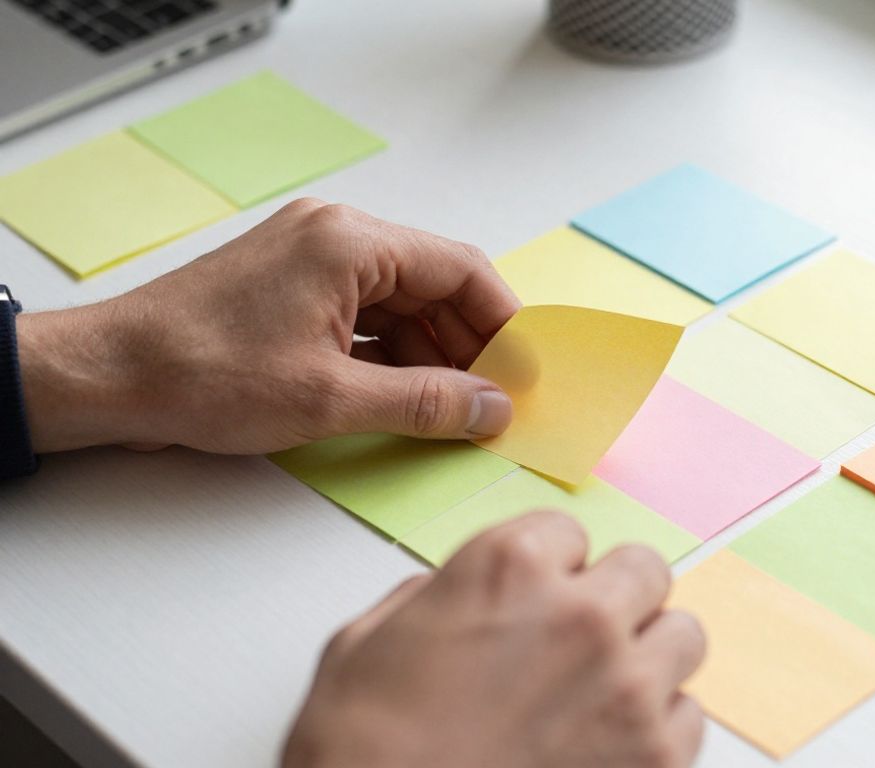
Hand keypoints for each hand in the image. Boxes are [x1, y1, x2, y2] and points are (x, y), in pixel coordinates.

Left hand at [17, 199, 519, 453]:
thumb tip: (490, 409)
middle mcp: (335, 237)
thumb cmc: (203, 374)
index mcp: (351, 242)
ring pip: (400, 303)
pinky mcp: (290, 288)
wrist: (107, 376)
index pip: (461, 269)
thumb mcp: (330, 399)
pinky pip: (364, 314)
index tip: (525, 370)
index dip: (504, 322)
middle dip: (469, 343)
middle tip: (494, 399)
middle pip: (433, 284)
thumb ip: (425, 401)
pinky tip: (406, 395)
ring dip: (431, 353)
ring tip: (454, 408)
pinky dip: (391, 353)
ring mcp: (310, 260)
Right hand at [282, 510, 706, 767]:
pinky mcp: (654, 757)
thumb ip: (433, 599)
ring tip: (603, 694)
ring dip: (648, 658)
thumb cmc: (360, 755)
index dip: (551, 569)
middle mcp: (582, 613)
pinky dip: (658, 729)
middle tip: (582, 640)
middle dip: (616, 599)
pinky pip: (690, 717)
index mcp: (509, 566)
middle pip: (645, 570)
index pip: (571, 531)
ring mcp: (627, 686)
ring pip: (683, 637)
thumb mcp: (363, 645)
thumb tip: (453, 596)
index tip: (538, 598)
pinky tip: (607, 748)